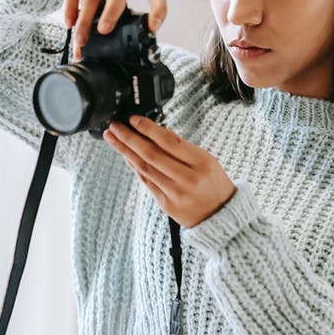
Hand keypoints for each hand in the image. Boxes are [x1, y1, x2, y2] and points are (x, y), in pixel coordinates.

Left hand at [102, 115, 236, 228]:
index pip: (170, 141)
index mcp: (202, 162)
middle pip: (152, 154)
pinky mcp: (165, 204)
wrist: (221, 215)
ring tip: (112, 138)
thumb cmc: (213, 183)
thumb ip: (181, 148)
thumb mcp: (207, 160)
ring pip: (145, 168)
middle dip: (129, 138)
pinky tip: (125, 155)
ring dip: (125, 151)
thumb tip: (152, 132)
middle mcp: (188, 178)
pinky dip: (134, 166)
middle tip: (114, 126)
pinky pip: (146, 181)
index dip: (148, 129)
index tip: (133, 119)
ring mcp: (175, 193)